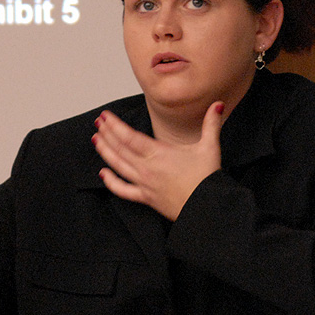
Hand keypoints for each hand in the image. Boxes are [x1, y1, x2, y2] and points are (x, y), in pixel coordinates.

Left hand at [92, 101, 225, 219]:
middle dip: (107, 133)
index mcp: (159, 153)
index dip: (115, 126)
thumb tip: (218, 105)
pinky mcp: (145, 198)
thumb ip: (211, 124)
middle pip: (120, 149)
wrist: (207, 209)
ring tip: (96, 139)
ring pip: (118, 166)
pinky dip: (111, 182)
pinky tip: (102, 174)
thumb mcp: (210, 147)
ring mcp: (144, 183)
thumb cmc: (207, 180)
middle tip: (98, 122)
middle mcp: (147, 168)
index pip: (130, 137)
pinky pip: (123, 190)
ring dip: (105, 151)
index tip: (106, 116)